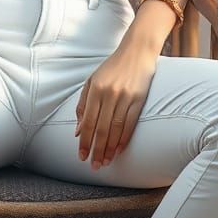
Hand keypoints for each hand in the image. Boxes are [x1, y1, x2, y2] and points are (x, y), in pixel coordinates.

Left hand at [74, 44, 157, 169]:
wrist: (136, 51)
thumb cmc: (112, 67)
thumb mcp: (92, 81)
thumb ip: (83, 105)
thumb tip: (78, 131)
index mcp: (95, 89)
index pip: (88, 122)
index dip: (85, 141)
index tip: (81, 156)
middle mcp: (109, 93)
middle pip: (102, 128)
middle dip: (97, 150)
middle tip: (94, 166)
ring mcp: (125, 96)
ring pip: (116, 129)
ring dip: (110, 148)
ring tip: (106, 162)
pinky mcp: (139, 99)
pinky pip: (131, 123)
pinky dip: (124, 139)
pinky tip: (119, 150)